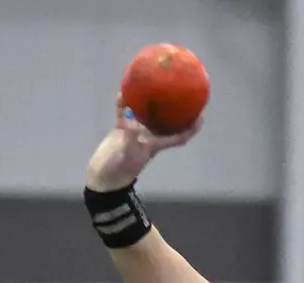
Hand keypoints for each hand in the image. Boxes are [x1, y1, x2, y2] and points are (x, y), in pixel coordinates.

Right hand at [85, 96, 201, 192]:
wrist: (103, 176)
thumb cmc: (119, 170)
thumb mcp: (127, 153)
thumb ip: (131, 135)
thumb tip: (131, 116)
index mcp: (155, 145)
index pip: (179, 137)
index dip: (191, 129)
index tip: (200, 117)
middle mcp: (148, 137)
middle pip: (167, 122)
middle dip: (176, 110)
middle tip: (183, 93)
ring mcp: (135, 133)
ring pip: (145, 114)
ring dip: (149, 102)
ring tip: (155, 86)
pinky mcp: (121, 130)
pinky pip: (124, 113)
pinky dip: (124, 104)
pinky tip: (123, 92)